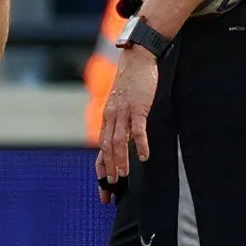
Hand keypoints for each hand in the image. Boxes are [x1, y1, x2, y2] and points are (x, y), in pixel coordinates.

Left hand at [95, 44, 157, 187]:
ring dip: (121, 160)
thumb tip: (123, 140)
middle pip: (107, 148)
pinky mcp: (138, 107)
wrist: (136, 59)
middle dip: (109, 168)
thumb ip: (120, 121)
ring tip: (123, 176)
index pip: (101, 147)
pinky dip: (140, 144)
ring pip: (118, 141)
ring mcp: (124, 112)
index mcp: (108, 118)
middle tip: (111, 186)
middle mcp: (112, 117)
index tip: (103, 185)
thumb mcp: (121, 104)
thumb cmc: (131, 83)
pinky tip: (144, 156)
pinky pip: (138, 129)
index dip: (102, 167)